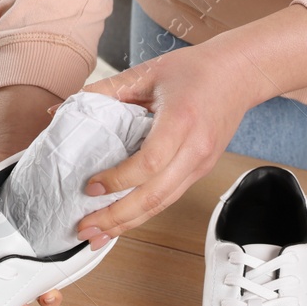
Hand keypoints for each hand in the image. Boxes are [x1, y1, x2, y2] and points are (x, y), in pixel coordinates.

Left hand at [73, 3, 306, 246]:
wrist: (241, 74)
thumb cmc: (197, 70)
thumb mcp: (148, 72)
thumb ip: (107, 91)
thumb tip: (65, 110)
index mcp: (181, 121)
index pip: (149, 162)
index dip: (118, 179)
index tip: (91, 186)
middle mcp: (195, 150)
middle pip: (155, 196)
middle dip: (117, 216)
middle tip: (86, 227)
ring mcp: (200, 165)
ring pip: (162, 205)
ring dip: (128, 223)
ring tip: (99, 235)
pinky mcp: (200, 172)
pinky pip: (169, 199)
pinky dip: (143, 214)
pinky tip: (122, 221)